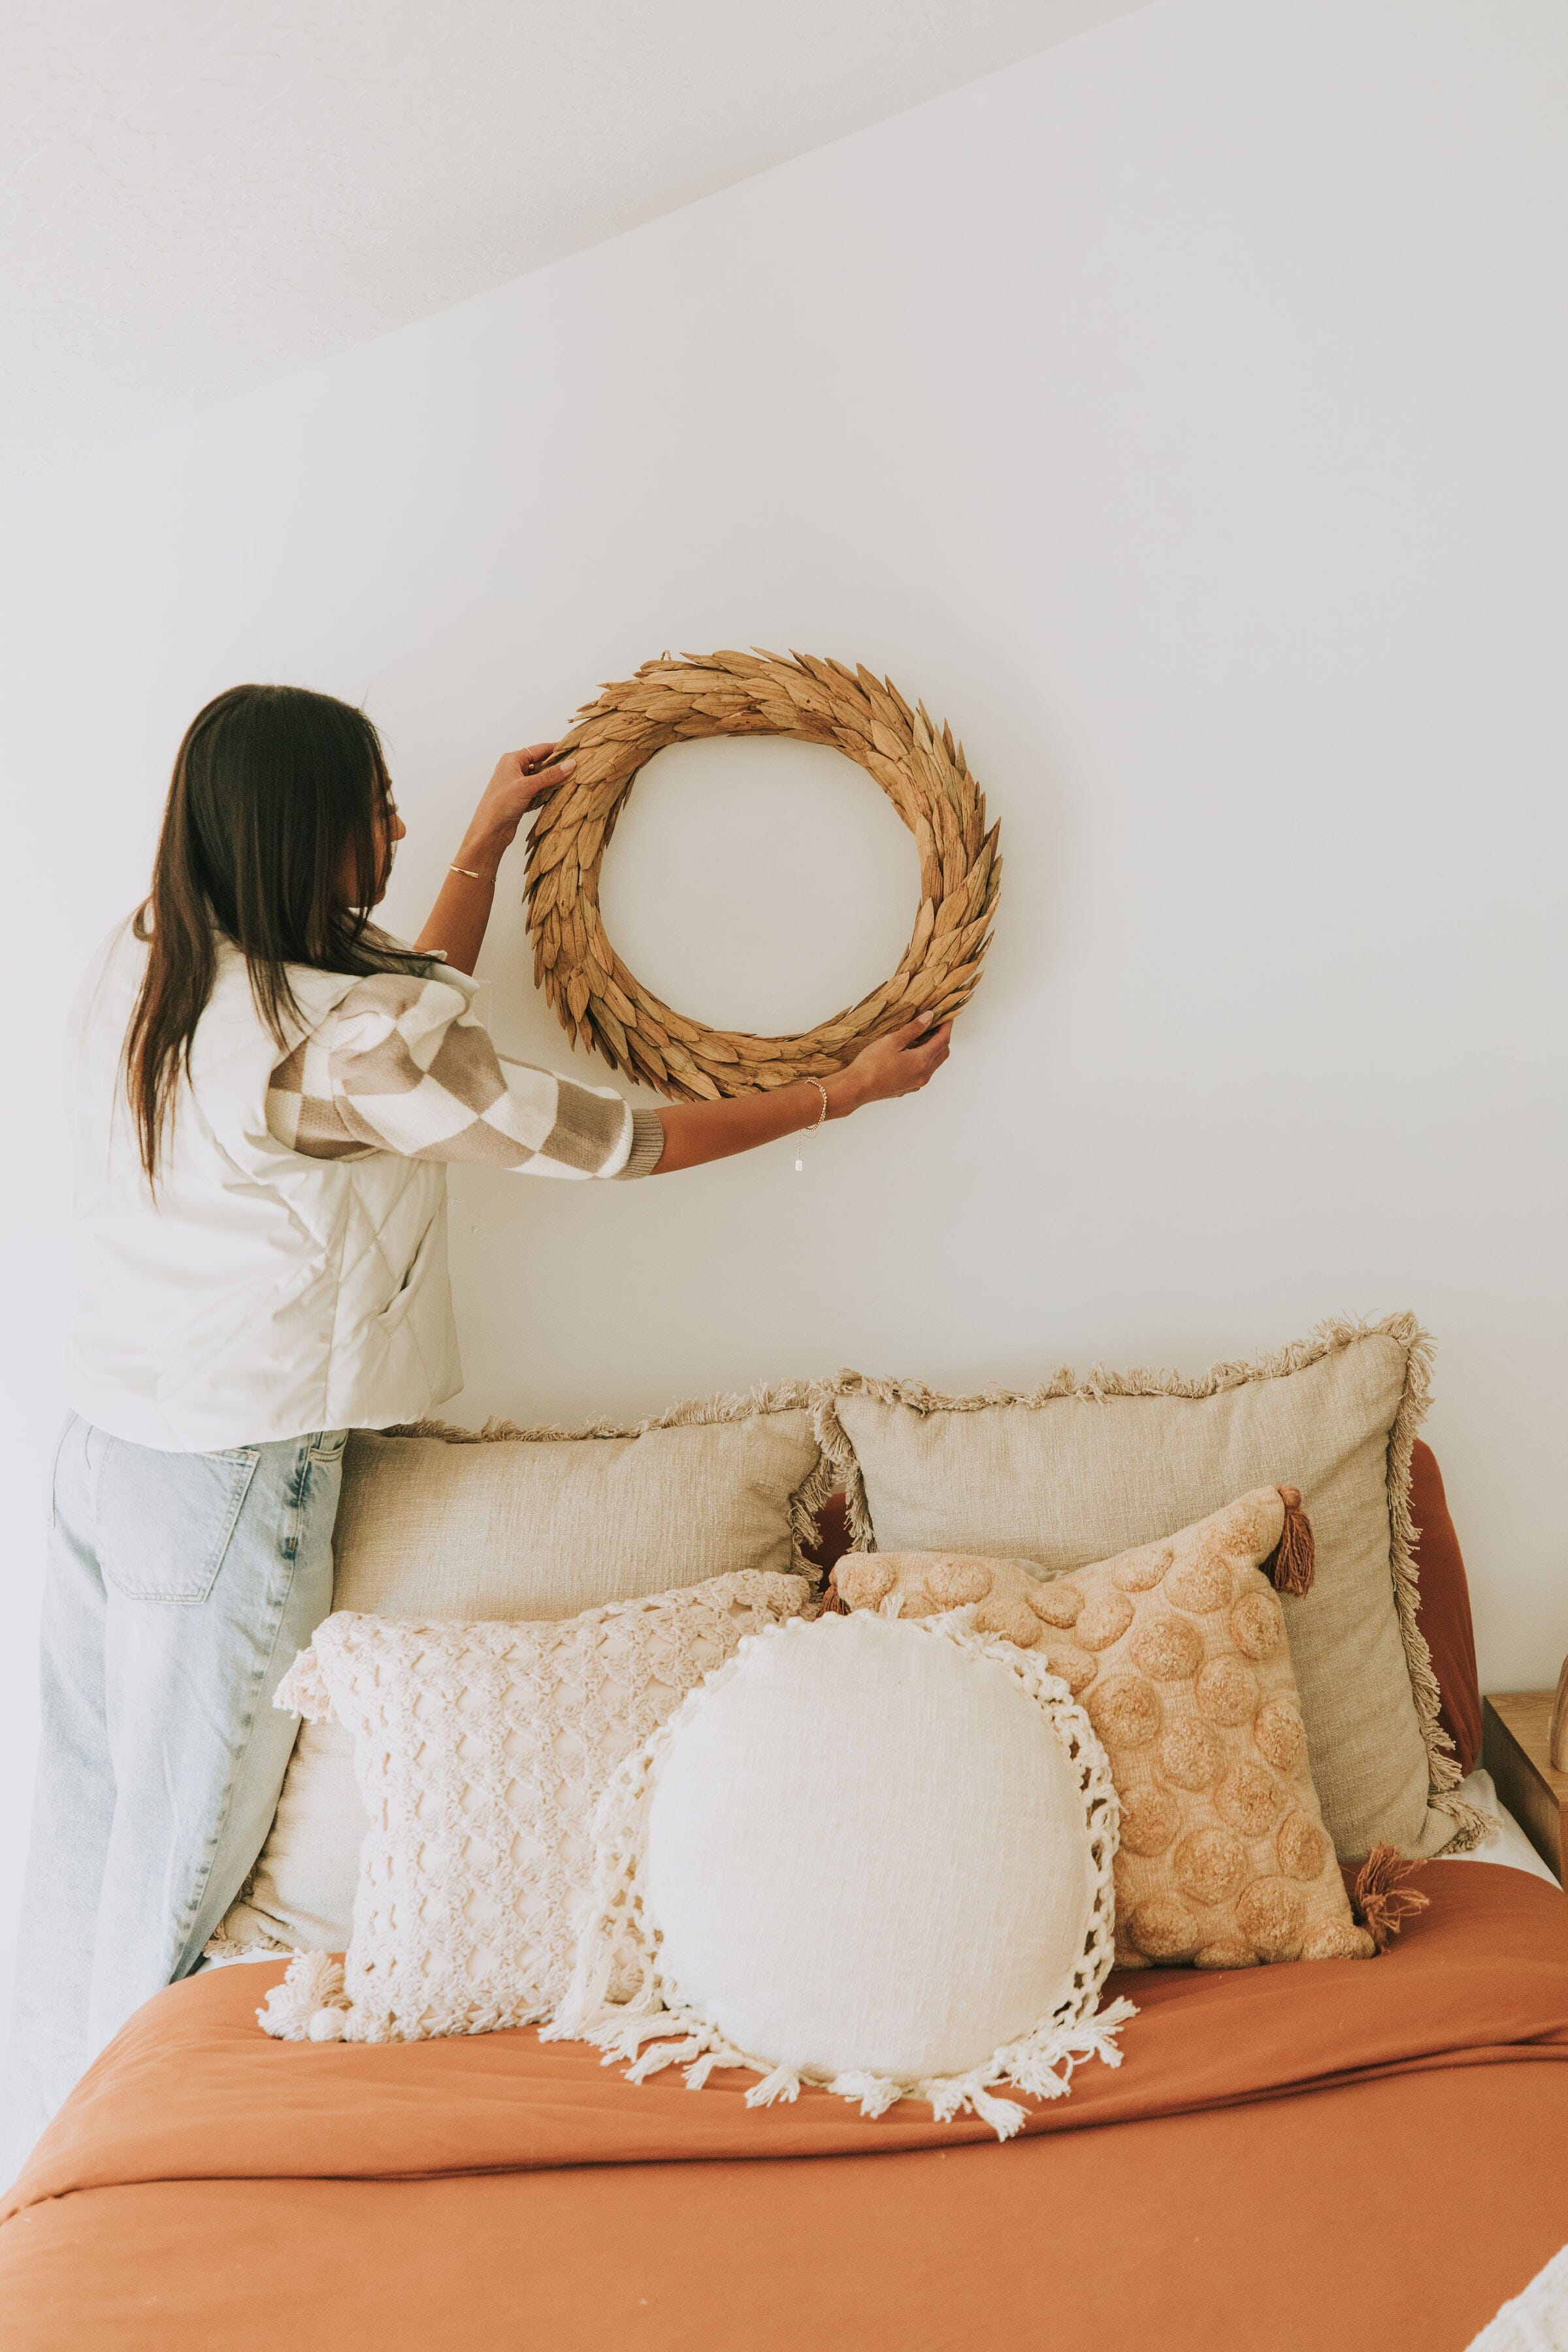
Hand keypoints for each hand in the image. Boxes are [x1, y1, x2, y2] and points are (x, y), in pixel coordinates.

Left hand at [459, 743, 576, 873]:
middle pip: (541, 762)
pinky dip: (548, 789)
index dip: (557, 748)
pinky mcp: (521, 797)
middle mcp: (514, 769)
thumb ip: (550, 775)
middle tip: (577, 764)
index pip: (539, 749)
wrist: (489, 830)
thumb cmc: (501, 804)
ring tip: (573, 777)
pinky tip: (560, 791)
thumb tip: (570, 764)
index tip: (575, 748)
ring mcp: (517, 784)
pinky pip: (538, 789)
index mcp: (512, 760)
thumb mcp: (527, 786)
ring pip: (540, 776)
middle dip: (557, 764)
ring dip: (554, 778)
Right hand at [825, 1012, 952, 1115]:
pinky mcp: (907, 1088)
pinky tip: (911, 1053)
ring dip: (933, 1050)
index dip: (946, 1027)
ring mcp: (916, 1084)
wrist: (856, 1088)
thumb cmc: (871, 1064)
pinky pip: (922, 1072)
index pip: (942, 1041)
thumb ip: (913, 1029)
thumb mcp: (892, 1041)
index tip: (947, 1016)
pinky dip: (924, 1061)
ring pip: (933, 1064)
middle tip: (937, 1025)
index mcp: (922, 1062)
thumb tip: (929, 1018)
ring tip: (924, 1036)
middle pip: (942, 1053)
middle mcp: (923, 1075)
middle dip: (942, 1038)